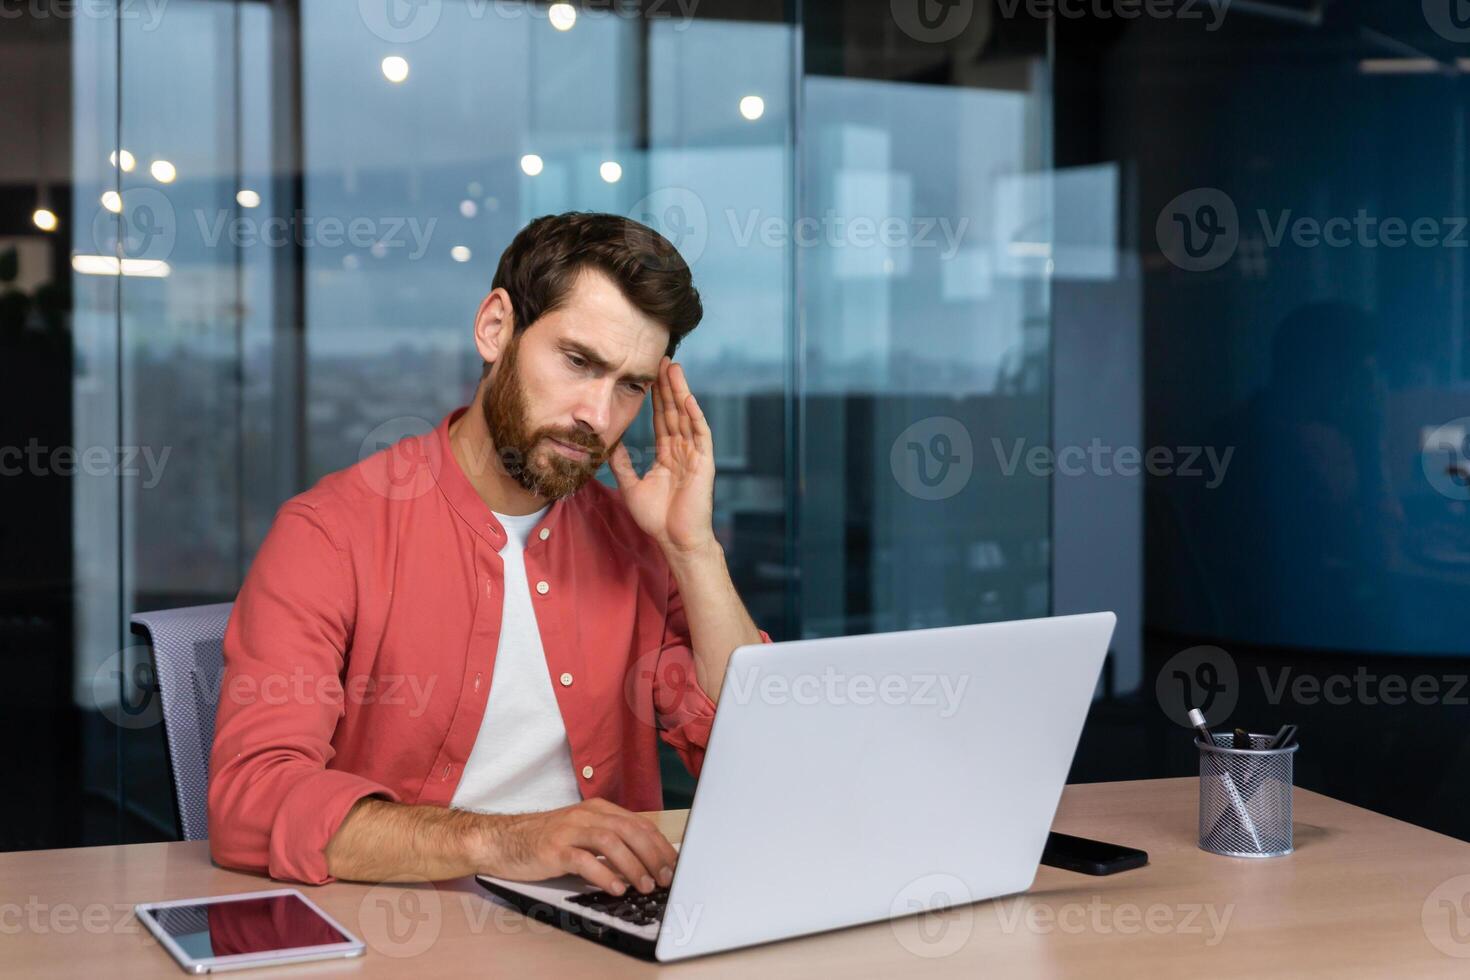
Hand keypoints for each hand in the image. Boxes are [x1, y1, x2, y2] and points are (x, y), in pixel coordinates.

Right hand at [478, 798, 677, 894]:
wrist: (502, 840)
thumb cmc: (544, 840)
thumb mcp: (581, 833)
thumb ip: (609, 840)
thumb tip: (644, 861)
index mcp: (597, 809)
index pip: (639, 823)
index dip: (660, 845)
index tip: (673, 865)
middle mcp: (586, 815)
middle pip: (630, 830)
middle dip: (653, 855)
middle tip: (664, 878)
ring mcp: (569, 830)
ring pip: (611, 842)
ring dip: (633, 865)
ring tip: (644, 886)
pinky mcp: (553, 849)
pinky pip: (583, 860)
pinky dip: (604, 874)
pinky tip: (615, 888)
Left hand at [608, 357, 715, 555]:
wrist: (675, 540)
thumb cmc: (657, 519)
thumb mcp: (631, 485)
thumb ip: (623, 463)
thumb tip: (609, 444)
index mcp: (668, 454)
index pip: (661, 419)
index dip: (656, 397)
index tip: (649, 376)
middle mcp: (683, 450)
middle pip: (674, 411)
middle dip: (668, 385)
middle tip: (662, 359)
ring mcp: (695, 455)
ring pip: (686, 416)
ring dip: (680, 391)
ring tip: (673, 368)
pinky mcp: (704, 463)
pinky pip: (700, 434)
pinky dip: (694, 415)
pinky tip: (687, 397)